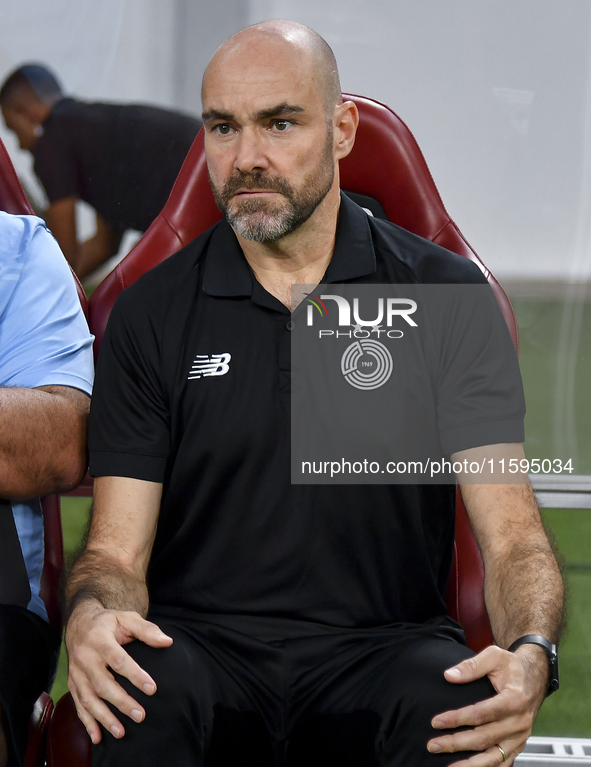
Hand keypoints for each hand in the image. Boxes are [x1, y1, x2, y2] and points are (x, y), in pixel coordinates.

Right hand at [66, 601, 172, 743]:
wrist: (79, 623)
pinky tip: (97, 737)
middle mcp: (85, 658)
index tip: (152, 689)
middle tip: (140, 715)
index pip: (119, 661)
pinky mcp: (72, 683)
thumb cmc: (108, 622)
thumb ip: (147, 630)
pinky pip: (78, 705)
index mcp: (100, 640)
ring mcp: (76, 673)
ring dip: (104, 718)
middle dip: (122, 702)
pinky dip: (87, 722)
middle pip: (103, 684)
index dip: (136, 675)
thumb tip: (167, 642)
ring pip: (89, 699)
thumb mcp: (127, 618)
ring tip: (121, 732)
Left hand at [427, 644, 547, 765]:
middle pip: (483, 738)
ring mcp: (520, 737)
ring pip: (493, 757)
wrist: (535, 676)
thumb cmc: (512, 665)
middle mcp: (519, 722)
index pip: (481, 714)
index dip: (457, 719)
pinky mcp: (519, 745)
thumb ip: (472, 665)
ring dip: (469, 764)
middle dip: (456, 743)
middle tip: (433, 745)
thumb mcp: (495, 656)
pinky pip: (503, 763)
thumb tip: (449, 676)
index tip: (436, 722)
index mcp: (514, 700)